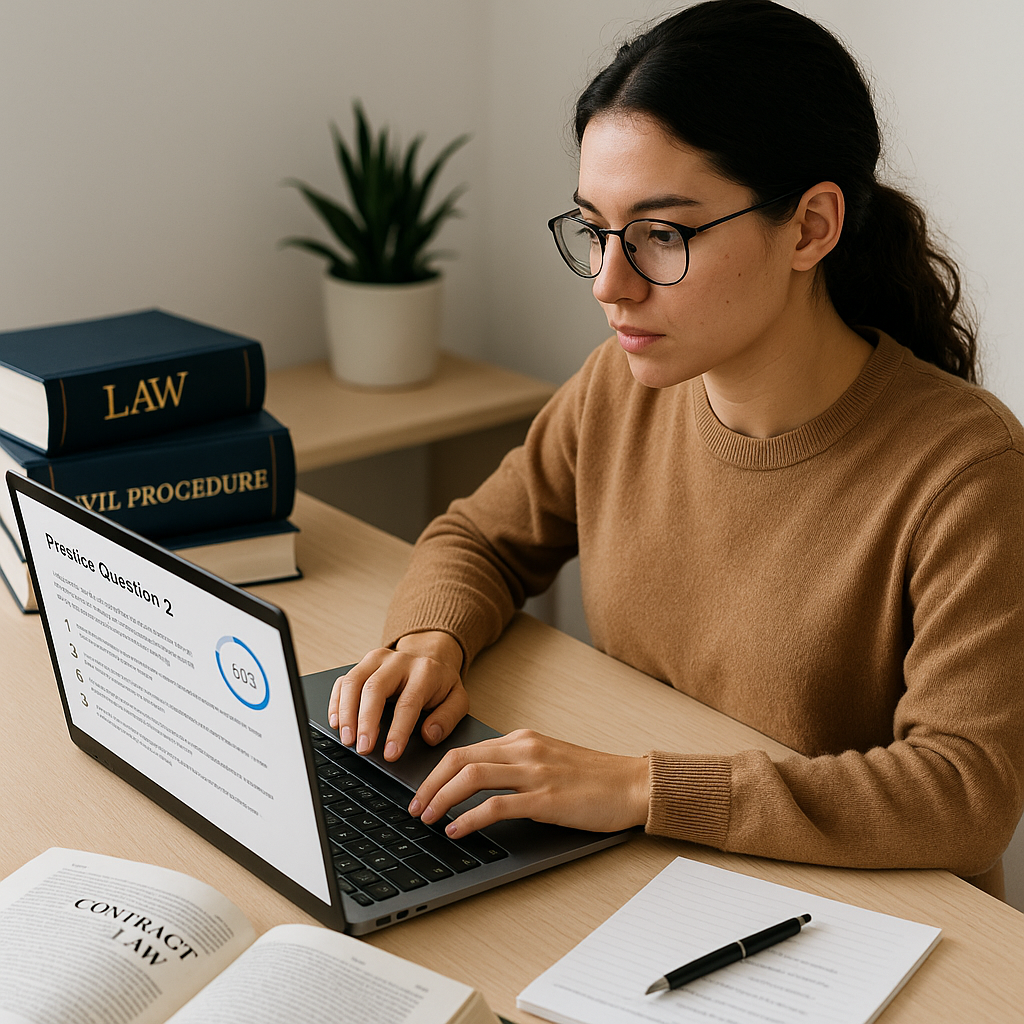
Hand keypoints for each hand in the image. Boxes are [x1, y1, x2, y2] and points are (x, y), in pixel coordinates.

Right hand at [328, 631, 466, 760]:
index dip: (398, 731)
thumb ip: (448, 718)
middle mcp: (398, 661)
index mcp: (425, 672)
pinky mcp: (362, 664)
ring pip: (353, 681)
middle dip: (366, 721)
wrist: (431, 654)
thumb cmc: (441, 682)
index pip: (408, 703)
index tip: (390, 753)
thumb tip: (430, 735)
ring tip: (347, 739)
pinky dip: (336, 702)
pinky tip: (336, 723)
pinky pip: (343, 681)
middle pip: (375, 688)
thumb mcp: (457, 699)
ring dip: (346, 713)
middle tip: (362, 748)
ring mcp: (377, 660)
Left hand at [409, 729, 649, 836]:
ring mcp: (534, 772)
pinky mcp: (545, 798)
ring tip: (428, 818)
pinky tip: (458, 831)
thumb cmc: (594, 778)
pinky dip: (470, 818)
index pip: (465, 749)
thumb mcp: (548, 760)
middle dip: (429, 784)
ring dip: (441, 798)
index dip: (436, 771)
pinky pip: (496, 805)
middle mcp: (524, 749)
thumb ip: (516, 765)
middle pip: (459, 758)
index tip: (421, 790)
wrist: (632, 784)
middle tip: (414, 807)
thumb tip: (478, 782)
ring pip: (471, 777)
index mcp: (521, 739)